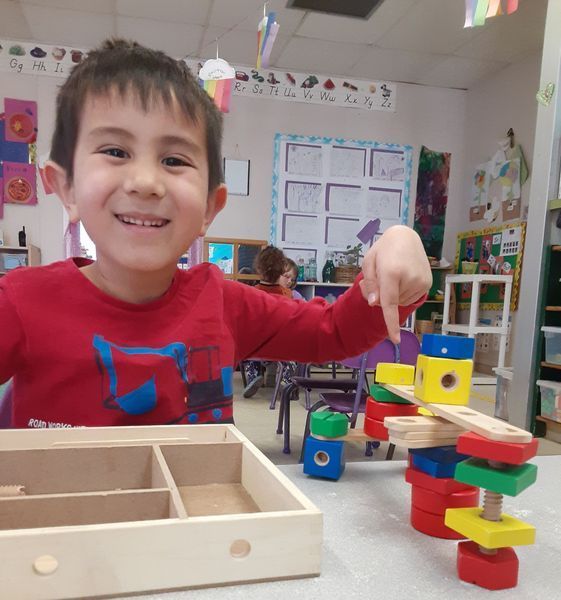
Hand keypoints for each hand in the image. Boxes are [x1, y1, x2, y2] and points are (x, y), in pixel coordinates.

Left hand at [360, 225, 430, 343]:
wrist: (405, 237)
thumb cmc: (383, 250)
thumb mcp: (368, 263)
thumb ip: (370, 285)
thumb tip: (375, 304)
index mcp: (391, 273)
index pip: (390, 303)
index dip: (392, 323)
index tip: (396, 340)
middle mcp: (410, 278)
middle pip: (392, 303)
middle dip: (385, 295)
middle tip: (383, 276)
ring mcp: (422, 281)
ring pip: (402, 302)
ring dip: (396, 294)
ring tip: (395, 273)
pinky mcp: (428, 283)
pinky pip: (411, 297)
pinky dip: (404, 292)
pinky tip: (404, 276)